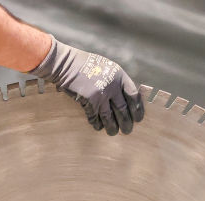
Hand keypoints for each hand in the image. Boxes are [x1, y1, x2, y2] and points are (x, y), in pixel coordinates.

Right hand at [30, 37, 144, 135]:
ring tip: (113, 132)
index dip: (138, 110)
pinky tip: (98, 127)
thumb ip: (117, 82)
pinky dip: (97, 124)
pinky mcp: (89, 102)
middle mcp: (112, 86)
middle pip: (124, 110)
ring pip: (110, 118)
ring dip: (112, 128)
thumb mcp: (107, 68)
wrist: (66, 64)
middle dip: (126, 123)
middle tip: (127, 130)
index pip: (134, 96)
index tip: (138, 118)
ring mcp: (101, 95)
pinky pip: (95, 118)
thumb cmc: (87, 65)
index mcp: (120, 76)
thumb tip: (127, 100)